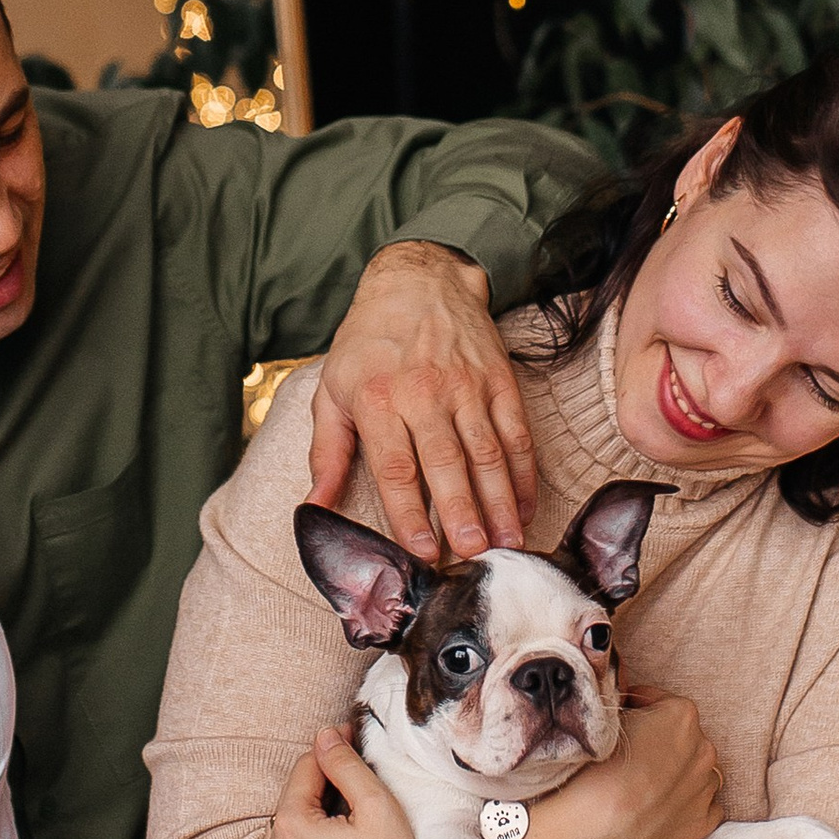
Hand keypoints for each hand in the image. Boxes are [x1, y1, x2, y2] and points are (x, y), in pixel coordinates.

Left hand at [261, 728, 491, 838]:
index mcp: (289, 827)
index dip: (332, 750)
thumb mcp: (378, 806)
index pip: (305, 770)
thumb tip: (324, 737)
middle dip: (322, 789)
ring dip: (314, 825)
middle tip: (360, 783)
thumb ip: (345, 764)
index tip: (353, 740)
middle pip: (295, 804)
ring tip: (353, 825)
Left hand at [308, 244, 538, 562]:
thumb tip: (314, 508)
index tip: (423, 552)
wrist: (419, 281)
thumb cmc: (368, 344)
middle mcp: (424, 394)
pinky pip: (517, 434)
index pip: (396, 468)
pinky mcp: (499, 381)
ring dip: (500, 502)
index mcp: (377, 401)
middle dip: (463, 514)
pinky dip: (523, 474)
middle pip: (447, 463)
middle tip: (475, 557)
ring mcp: (466, 386)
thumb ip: (325, 454)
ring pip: (488, 453)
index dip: (410, 514)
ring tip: (508, 544)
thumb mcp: (332, 392)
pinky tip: (524, 507)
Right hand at [512, 693, 723, 838]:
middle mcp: (702, 749)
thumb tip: (627, 717)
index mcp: (681, 716)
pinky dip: (684, 804)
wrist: (591, 830)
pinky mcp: (701, 823)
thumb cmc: (591, 772)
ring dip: (676, 774)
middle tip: (628, 757)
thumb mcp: (602, 721)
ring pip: (695, 772)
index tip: (622, 720)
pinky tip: (658, 808)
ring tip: (643, 785)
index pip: (658, 701)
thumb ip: (626, 713)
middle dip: (659, 743)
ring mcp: (704, 788)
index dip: (638, 708)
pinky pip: (702, 806)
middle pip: (681, 738)